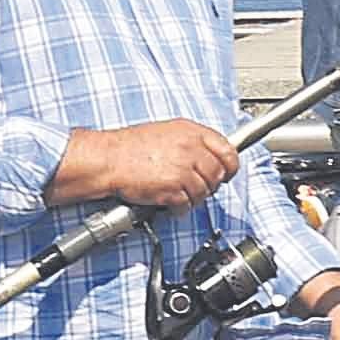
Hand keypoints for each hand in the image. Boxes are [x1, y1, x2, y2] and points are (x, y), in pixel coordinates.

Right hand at [53, 120, 240, 210]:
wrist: (108, 159)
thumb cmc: (130, 147)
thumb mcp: (167, 132)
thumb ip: (191, 142)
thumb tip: (209, 155)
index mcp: (191, 132)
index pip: (228, 151)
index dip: (230, 166)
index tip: (227, 174)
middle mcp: (190, 149)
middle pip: (218, 175)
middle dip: (210, 185)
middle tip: (197, 187)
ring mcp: (183, 169)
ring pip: (204, 192)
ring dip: (193, 198)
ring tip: (178, 194)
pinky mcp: (172, 189)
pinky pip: (187, 205)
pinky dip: (179, 208)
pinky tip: (169, 202)